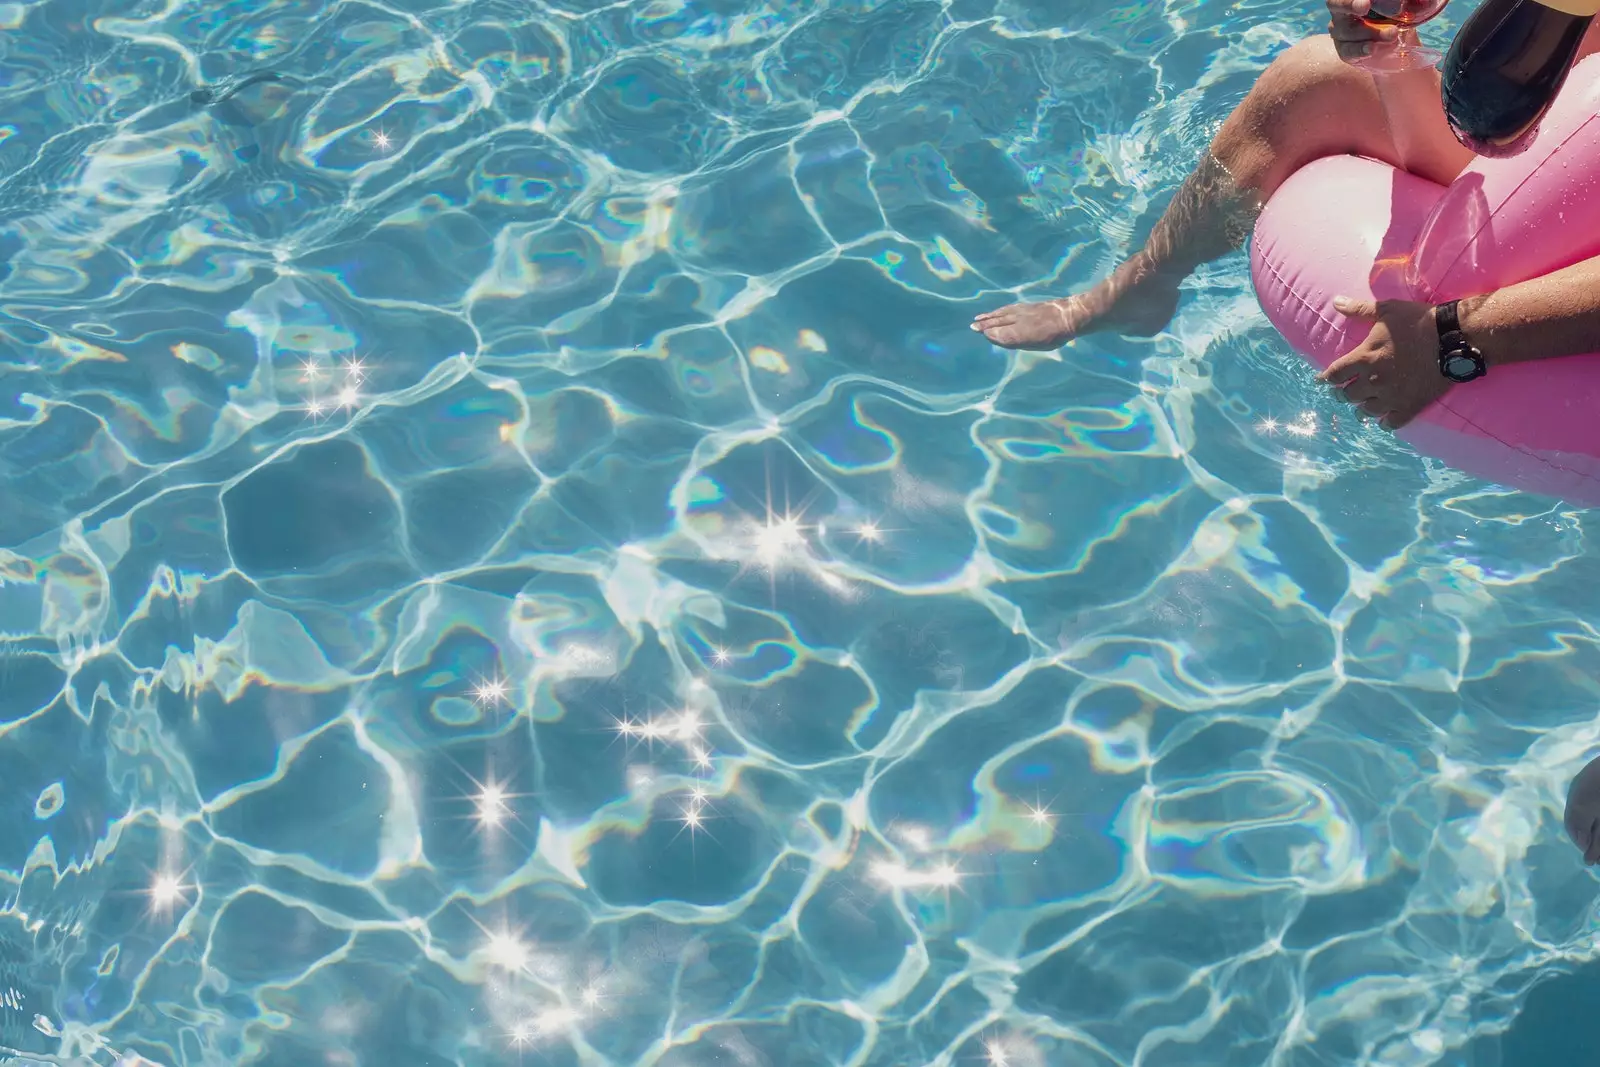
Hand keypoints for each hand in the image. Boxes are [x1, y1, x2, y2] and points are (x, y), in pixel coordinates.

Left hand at [1317, 296, 1451, 429]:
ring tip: (1361, 409)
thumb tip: (1336, 302)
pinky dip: (1385, 423)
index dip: (1326, 379)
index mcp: (1364, 358)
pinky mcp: (1410, 405)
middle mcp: (1373, 381)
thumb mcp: (1386, 310)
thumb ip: (1358, 309)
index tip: (1322, 381)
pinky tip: (1384, 422)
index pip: (1334, 374)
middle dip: (1342, 394)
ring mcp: (1391, 396)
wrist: (1453, 337)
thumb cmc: (1418, 321)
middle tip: (1342, 393)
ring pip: (1366, 411)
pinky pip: (1392, 423)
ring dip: (1361, 410)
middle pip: (1348, 395)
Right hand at [1328, 0, 1398, 62]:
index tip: (1366, 2)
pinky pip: (1348, 50)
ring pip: (1347, 30)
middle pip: (1336, 5)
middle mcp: (1342, 11)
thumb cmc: (1394, 15)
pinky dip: (1361, 49)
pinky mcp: (1344, 50)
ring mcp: (1340, 31)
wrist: (1395, 41)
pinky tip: (1372, 48)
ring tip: (1392, 34)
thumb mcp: (1399, 6)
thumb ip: (1399, 2)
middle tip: (1365, 7)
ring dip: (1371, 32)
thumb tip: (1408, 3)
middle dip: (1349, 5)